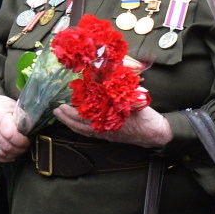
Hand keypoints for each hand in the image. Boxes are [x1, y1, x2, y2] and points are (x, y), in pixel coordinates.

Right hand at [0, 94, 29, 161]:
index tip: (27, 140)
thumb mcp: (13, 106)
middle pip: (7, 147)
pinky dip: (4, 158)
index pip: (11, 135)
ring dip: (13, 154)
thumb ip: (23, 118)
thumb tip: (30, 131)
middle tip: (24, 146)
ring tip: (18, 149)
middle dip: (19, 149)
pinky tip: (10, 154)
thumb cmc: (0, 105)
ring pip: (1, 154)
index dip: (22, 141)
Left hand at [52, 104, 172, 147]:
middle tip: (56, 110)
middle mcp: (105, 130)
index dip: (72, 112)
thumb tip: (105, 79)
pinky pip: (92, 132)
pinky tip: (78, 122)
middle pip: (81, 126)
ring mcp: (107, 134)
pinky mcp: (111, 134)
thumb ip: (120, 93)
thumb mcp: (134, 102)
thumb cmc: (146, 118)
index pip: (85, 118)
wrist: (157, 133)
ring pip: (85, 130)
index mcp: (108, 123)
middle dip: (67, 118)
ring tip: (61, 115)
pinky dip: (82, 127)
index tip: (62, 105)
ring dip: (72, 123)